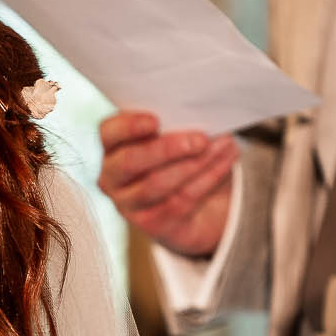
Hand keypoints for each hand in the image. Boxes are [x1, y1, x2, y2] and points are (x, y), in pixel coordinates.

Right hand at [97, 112, 237, 257]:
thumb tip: (201, 110)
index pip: (109, 133)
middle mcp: (112, 178)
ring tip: (223, 144)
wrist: (199, 204)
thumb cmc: (182, 157)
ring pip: (157, 184)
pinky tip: (227, 159)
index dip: (128, 126)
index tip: (155, 121)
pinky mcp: (152, 225)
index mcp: (113, 148)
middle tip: (201, 139)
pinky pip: (180, 201)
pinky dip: (209, 177)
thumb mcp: (175, 136)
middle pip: (130, 161)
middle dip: (166, 149)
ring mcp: (129, 205)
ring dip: (194, 163)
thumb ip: (176, 123)